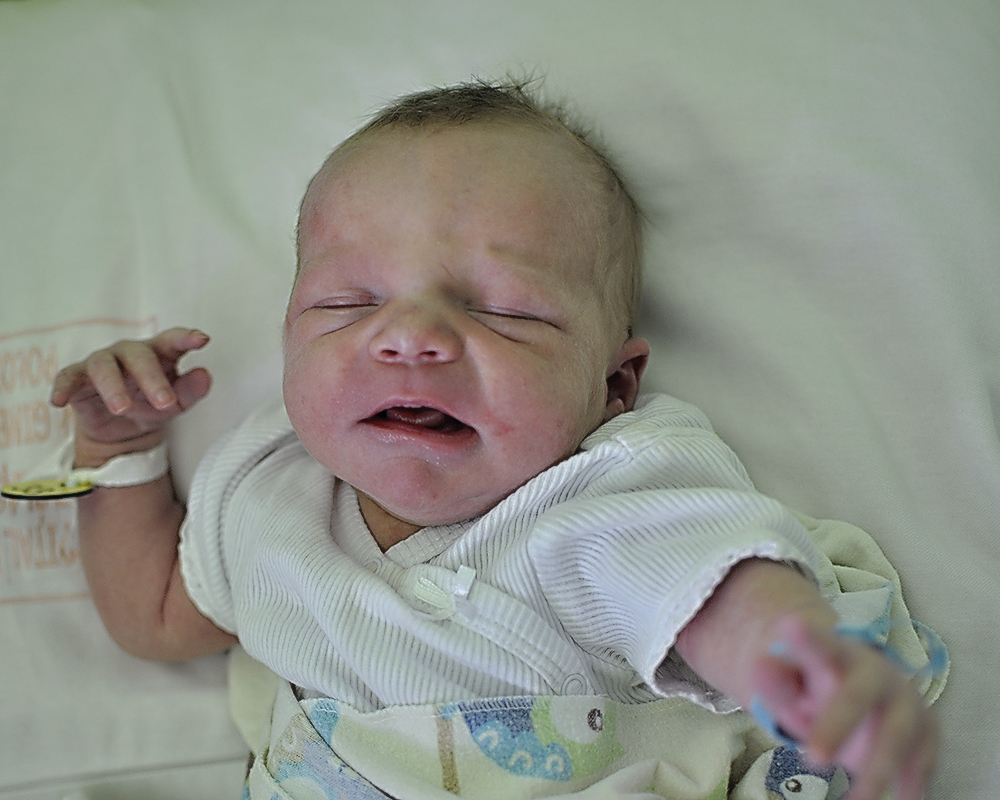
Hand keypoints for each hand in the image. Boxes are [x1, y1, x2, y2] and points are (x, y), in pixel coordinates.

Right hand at [51, 328, 211, 446]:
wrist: (123, 428)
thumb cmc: (153, 404)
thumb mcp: (176, 404)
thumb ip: (191, 390)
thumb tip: (205, 375)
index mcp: (160, 353)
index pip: (173, 340)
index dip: (186, 337)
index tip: (201, 339)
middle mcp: (130, 352)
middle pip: (139, 356)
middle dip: (152, 379)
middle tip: (164, 402)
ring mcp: (103, 362)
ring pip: (104, 366)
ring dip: (113, 387)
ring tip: (122, 408)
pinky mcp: (78, 378)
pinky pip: (67, 378)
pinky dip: (63, 388)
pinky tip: (59, 402)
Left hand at [752, 615, 937, 799]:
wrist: (860, 690)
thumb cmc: (818, 689)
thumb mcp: (792, 687)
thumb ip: (776, 682)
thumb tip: (758, 666)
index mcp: (835, 654)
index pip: (819, 645)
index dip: (808, 639)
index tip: (791, 627)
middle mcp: (876, 673)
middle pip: (856, 696)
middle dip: (837, 726)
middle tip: (813, 758)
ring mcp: (905, 701)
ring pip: (895, 735)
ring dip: (876, 771)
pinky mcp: (926, 730)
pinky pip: (921, 760)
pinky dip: (912, 784)